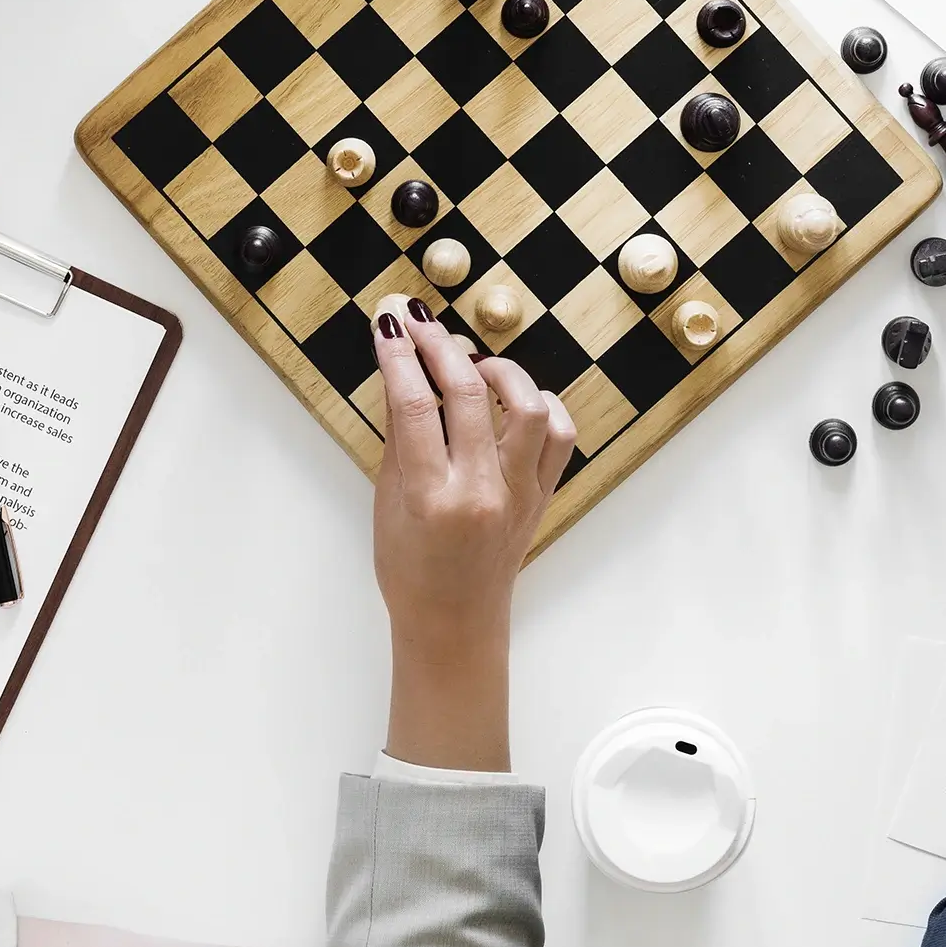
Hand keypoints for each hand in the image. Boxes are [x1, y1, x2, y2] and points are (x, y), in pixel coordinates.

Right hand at [369, 295, 573, 770]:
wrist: (454, 623)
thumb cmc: (410, 571)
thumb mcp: (386, 504)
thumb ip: (398, 437)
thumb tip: (400, 373)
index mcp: (432, 498)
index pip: (414, 406)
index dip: (400, 356)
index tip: (390, 323)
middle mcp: (481, 492)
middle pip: (466, 396)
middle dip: (440, 347)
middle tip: (420, 323)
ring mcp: (519, 494)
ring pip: (527, 408)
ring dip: (499, 372)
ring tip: (471, 363)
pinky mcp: (542, 496)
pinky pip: (559, 435)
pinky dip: (542, 404)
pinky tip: (515, 396)